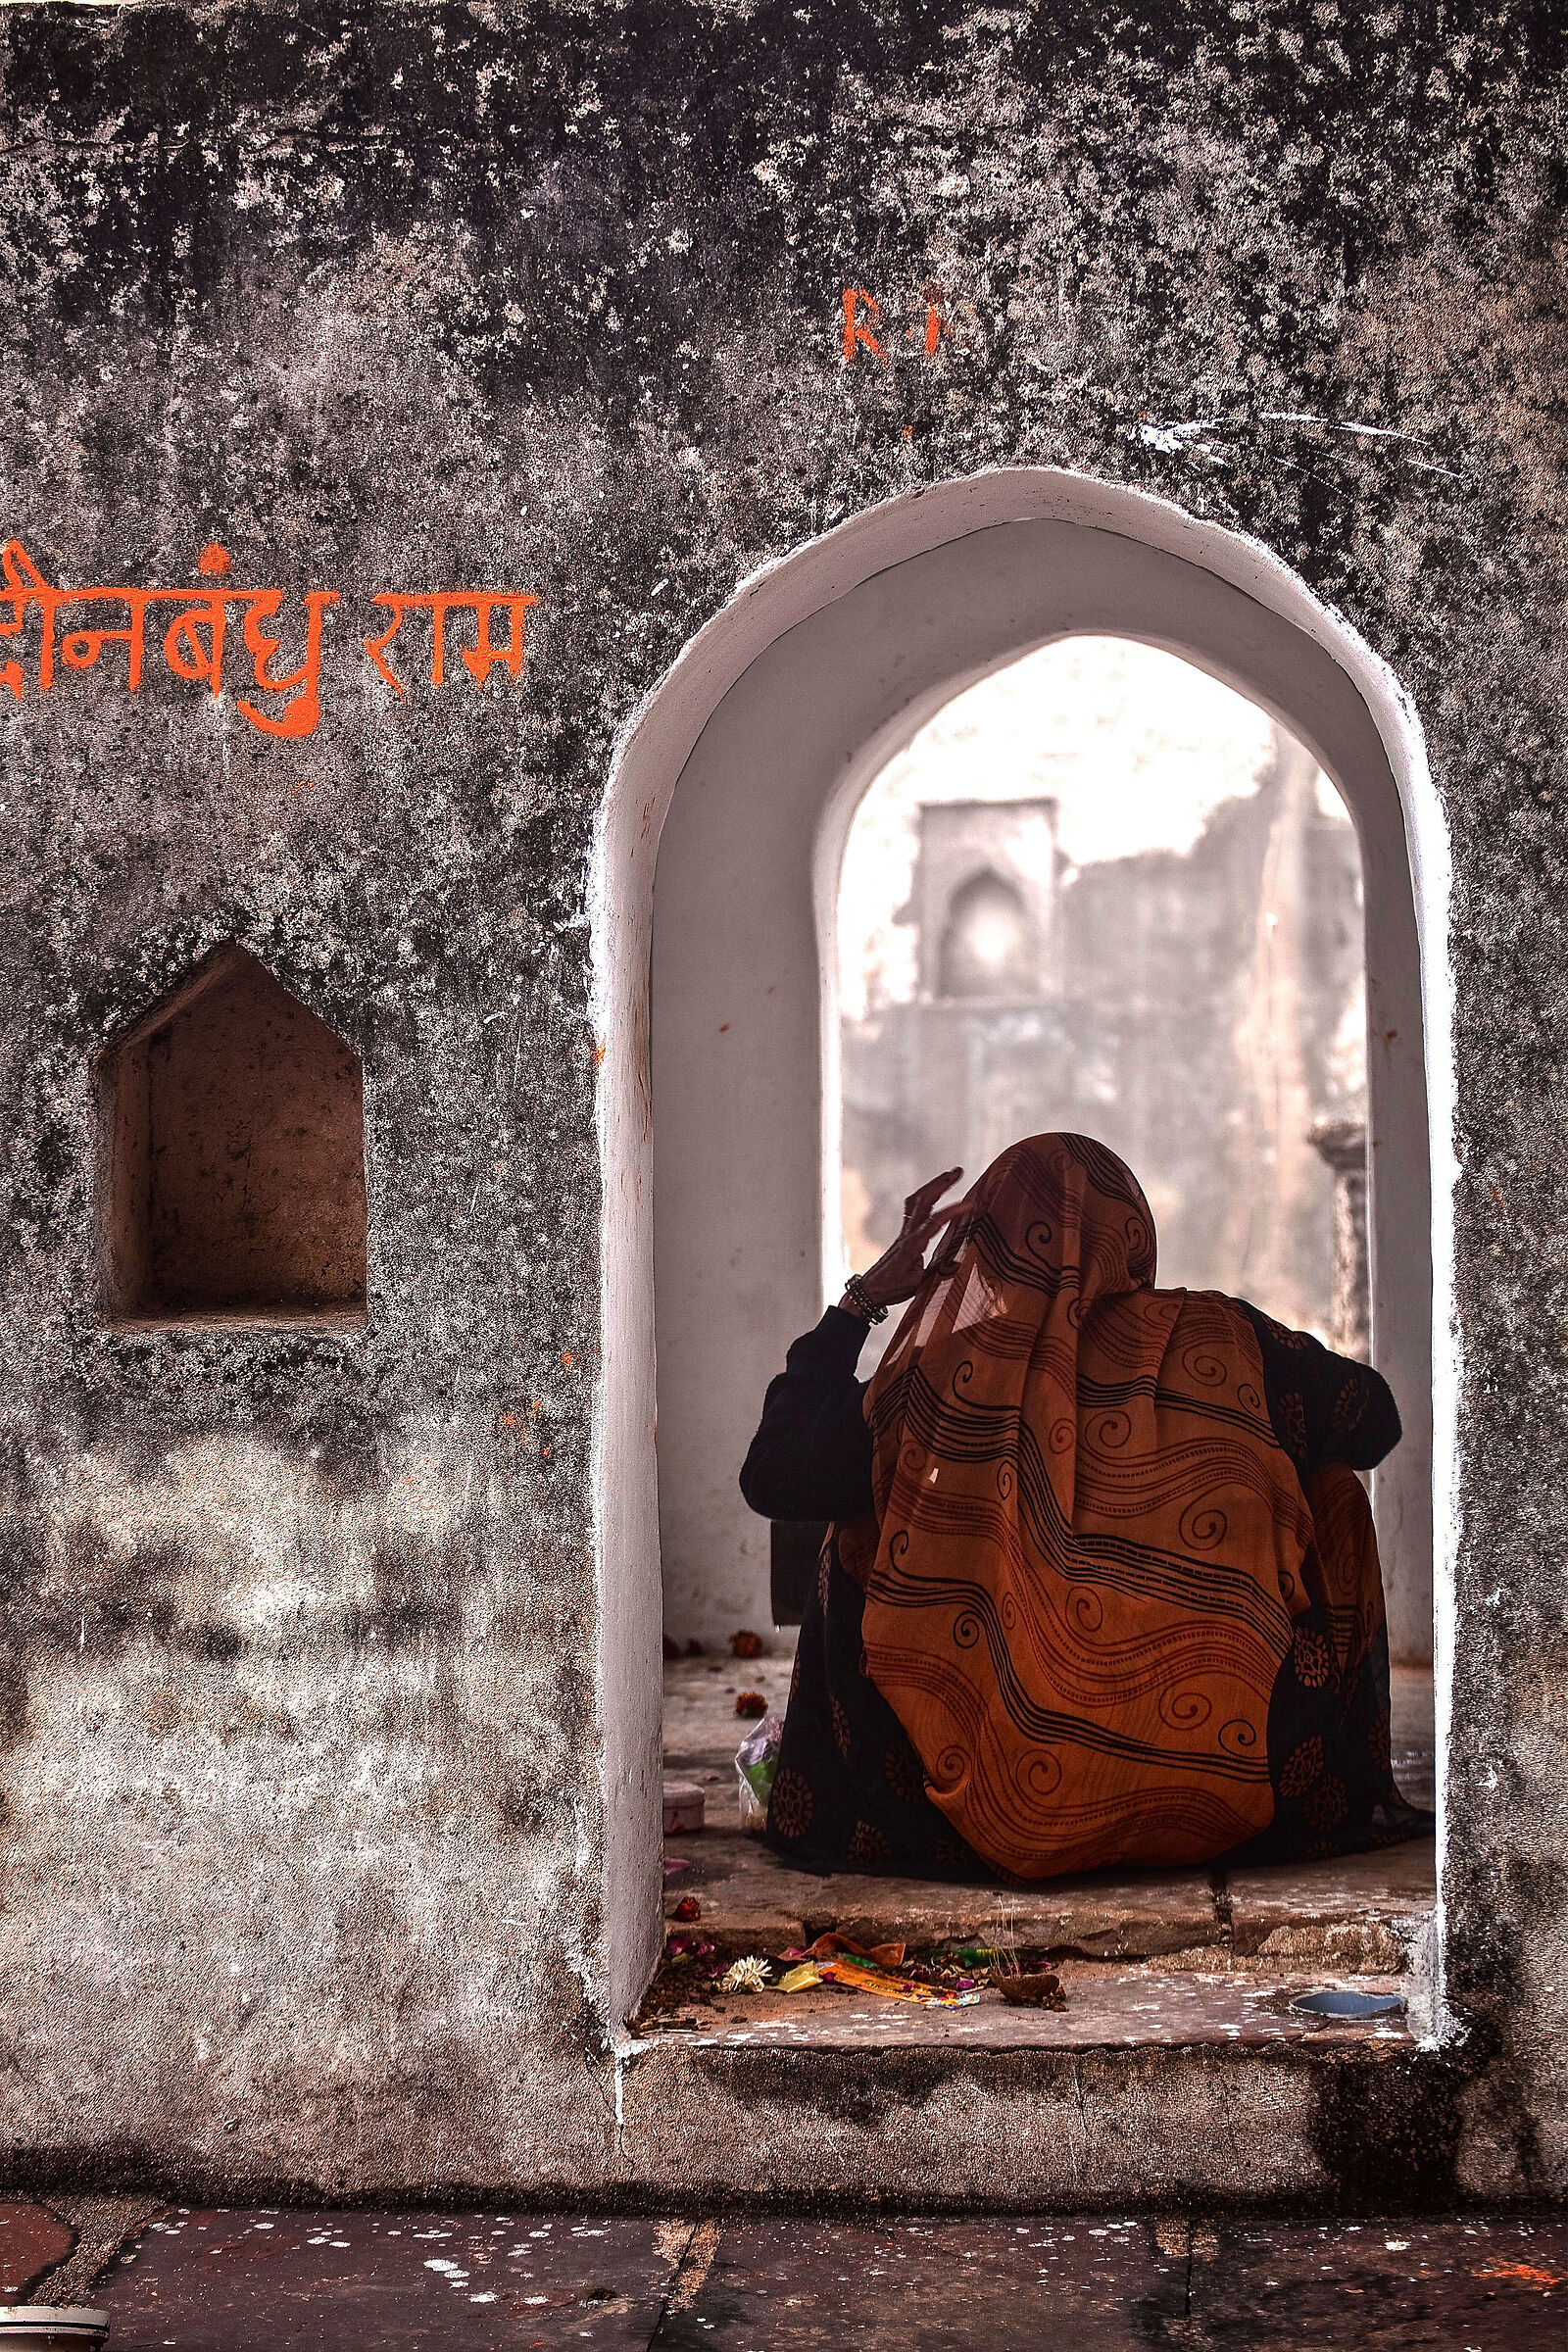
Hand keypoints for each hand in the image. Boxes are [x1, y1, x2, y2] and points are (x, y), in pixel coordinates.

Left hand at [840, 1167, 971, 1317]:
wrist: (871, 1290)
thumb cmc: (894, 1289)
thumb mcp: (919, 1284)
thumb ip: (937, 1270)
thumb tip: (959, 1262)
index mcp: (913, 1245)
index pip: (935, 1222)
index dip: (953, 1211)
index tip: (971, 1203)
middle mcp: (908, 1233)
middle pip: (924, 1201)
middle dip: (941, 1184)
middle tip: (958, 1171)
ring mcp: (905, 1231)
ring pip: (917, 1200)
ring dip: (933, 1185)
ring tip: (949, 1175)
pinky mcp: (904, 1233)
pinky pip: (912, 1207)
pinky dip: (924, 1195)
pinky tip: (932, 1192)